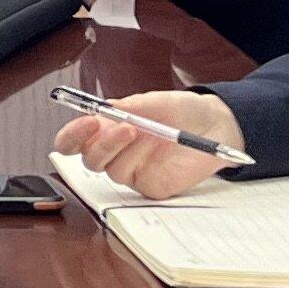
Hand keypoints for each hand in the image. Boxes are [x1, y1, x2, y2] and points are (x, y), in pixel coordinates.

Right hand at [53, 93, 240, 198]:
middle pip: (88, 159)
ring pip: (111, 170)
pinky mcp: (150, 186)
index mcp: (107, 129)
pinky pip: (136, 185)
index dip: (72, 135)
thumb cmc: (181, 110)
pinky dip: (141, 167)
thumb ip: (127, 106)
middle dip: (100, 144)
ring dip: (122, 150)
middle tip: (121, 127)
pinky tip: (155, 153)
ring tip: (141, 131)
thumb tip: (102, 110)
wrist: (216, 126)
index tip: (87, 121)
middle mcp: (115, 152)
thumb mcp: (153, 101)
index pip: (73, 140)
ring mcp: (132, 171)